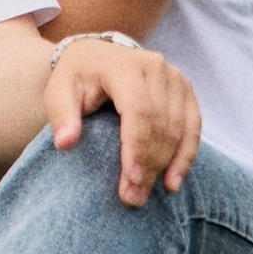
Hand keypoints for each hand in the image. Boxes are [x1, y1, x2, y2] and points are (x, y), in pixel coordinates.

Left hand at [44, 34, 201, 206]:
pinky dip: (185, 157)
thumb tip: (65, 143)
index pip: (139, 109)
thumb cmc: (76, 79)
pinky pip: (193, 128)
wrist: (96, 56)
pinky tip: (173, 182)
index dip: (138, 146)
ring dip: (166, 165)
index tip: (130, 179)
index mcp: (123, 65)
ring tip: (145, 194)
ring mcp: (175, 77)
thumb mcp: (59, 92)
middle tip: (133, 197)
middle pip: (160, 123)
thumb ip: (62, 116)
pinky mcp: (186, 91)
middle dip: (149, 165)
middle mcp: (155, 67)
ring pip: (179, 128)